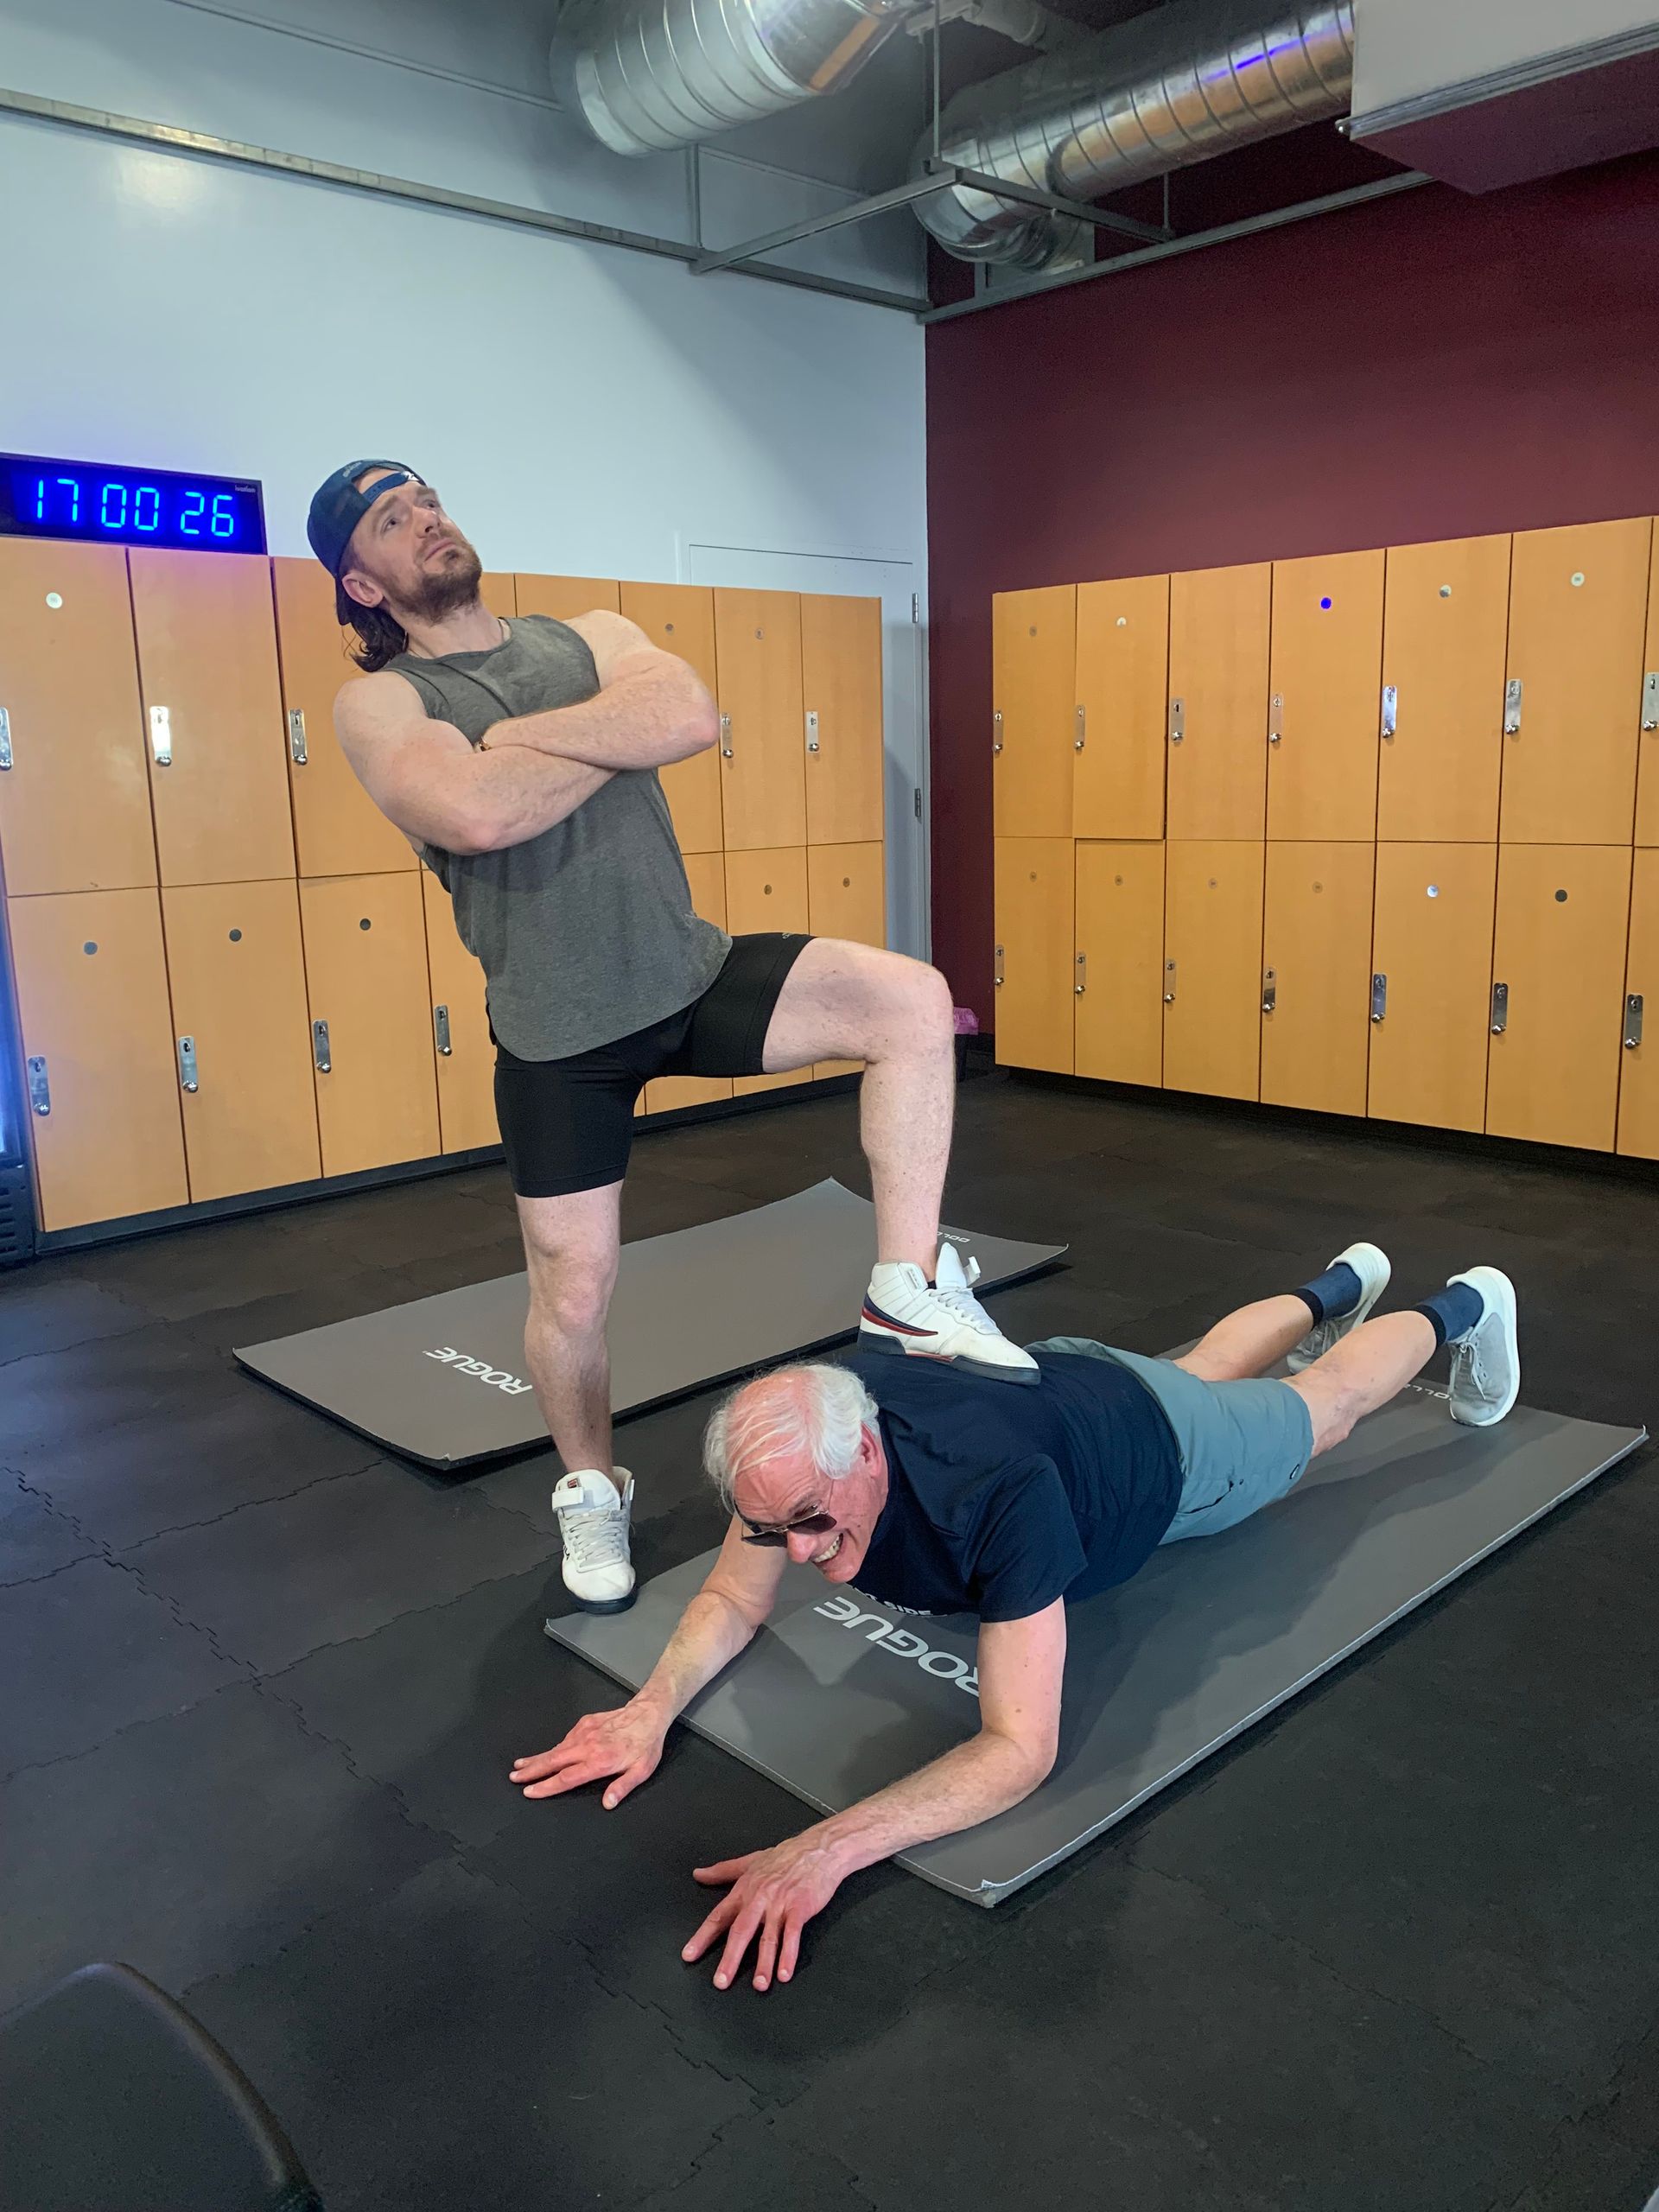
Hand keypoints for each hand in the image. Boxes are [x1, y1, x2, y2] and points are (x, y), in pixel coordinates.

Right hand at [510, 1702, 665, 1809]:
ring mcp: (584, 1732)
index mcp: (599, 1761)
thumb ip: (622, 1787)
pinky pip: (566, 1739)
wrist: (648, 1712)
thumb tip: (607, 1804)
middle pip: (553, 1761)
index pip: (566, 1778)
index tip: (529, 1791)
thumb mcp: (642, 1771)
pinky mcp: (585, 1722)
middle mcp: (587, 1746)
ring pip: (556, 1748)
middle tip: (514, 1778)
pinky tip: (549, 1753)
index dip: (546, 1786)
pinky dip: (554, 1747)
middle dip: (531, 1770)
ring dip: (537, 1758)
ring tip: (521, 1766)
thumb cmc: (646, 1744)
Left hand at [682, 1832, 846, 1991]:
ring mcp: (780, 1903)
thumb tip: (698, 1874)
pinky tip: (785, 1972)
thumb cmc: (785, 1856)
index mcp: (745, 1889)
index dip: (703, 1937)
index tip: (689, 1955)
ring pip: (768, 1937)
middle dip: (730, 1958)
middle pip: (741, 1931)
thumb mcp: (750, 1861)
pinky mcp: (801, 1907)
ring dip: (763, 1963)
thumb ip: (722, 1871)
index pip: (719, 1916)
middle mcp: (759, 1898)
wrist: (819, 1848)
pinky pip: (793, 1934)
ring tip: (759, 1985)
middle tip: (721, 1981)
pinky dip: (789, 1954)